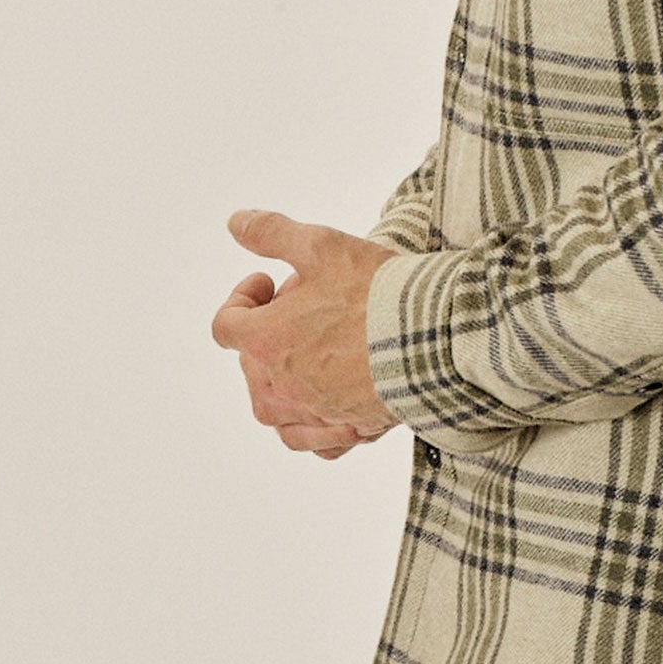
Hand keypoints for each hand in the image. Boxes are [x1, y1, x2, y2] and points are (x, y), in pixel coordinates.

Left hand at [211, 209, 399, 460]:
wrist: (436, 335)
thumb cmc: (378, 292)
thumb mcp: (320, 245)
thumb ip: (271, 233)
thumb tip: (235, 222)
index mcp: (267, 339)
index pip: (226, 325)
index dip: (243, 298)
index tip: (270, 282)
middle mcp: (282, 385)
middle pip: (251, 367)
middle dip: (268, 334)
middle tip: (307, 307)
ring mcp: (315, 412)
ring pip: (276, 412)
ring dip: (279, 385)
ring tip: (305, 359)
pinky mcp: (350, 430)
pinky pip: (317, 441)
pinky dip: (313, 428)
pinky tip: (327, 406)